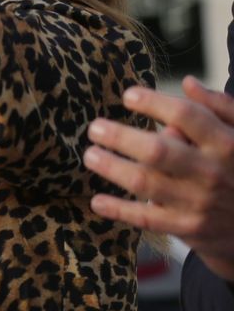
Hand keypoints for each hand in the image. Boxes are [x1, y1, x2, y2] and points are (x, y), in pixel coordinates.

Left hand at [84, 77, 233, 279]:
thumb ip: (220, 108)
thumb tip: (188, 83)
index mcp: (226, 143)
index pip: (186, 115)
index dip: (154, 102)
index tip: (128, 96)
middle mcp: (211, 172)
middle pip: (158, 150)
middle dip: (121, 137)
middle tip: (95, 128)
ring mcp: (198, 202)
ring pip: (146, 183)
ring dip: (112, 168)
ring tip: (90, 155)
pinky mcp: (188, 227)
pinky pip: (147, 218)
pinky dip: (119, 210)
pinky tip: (97, 200)